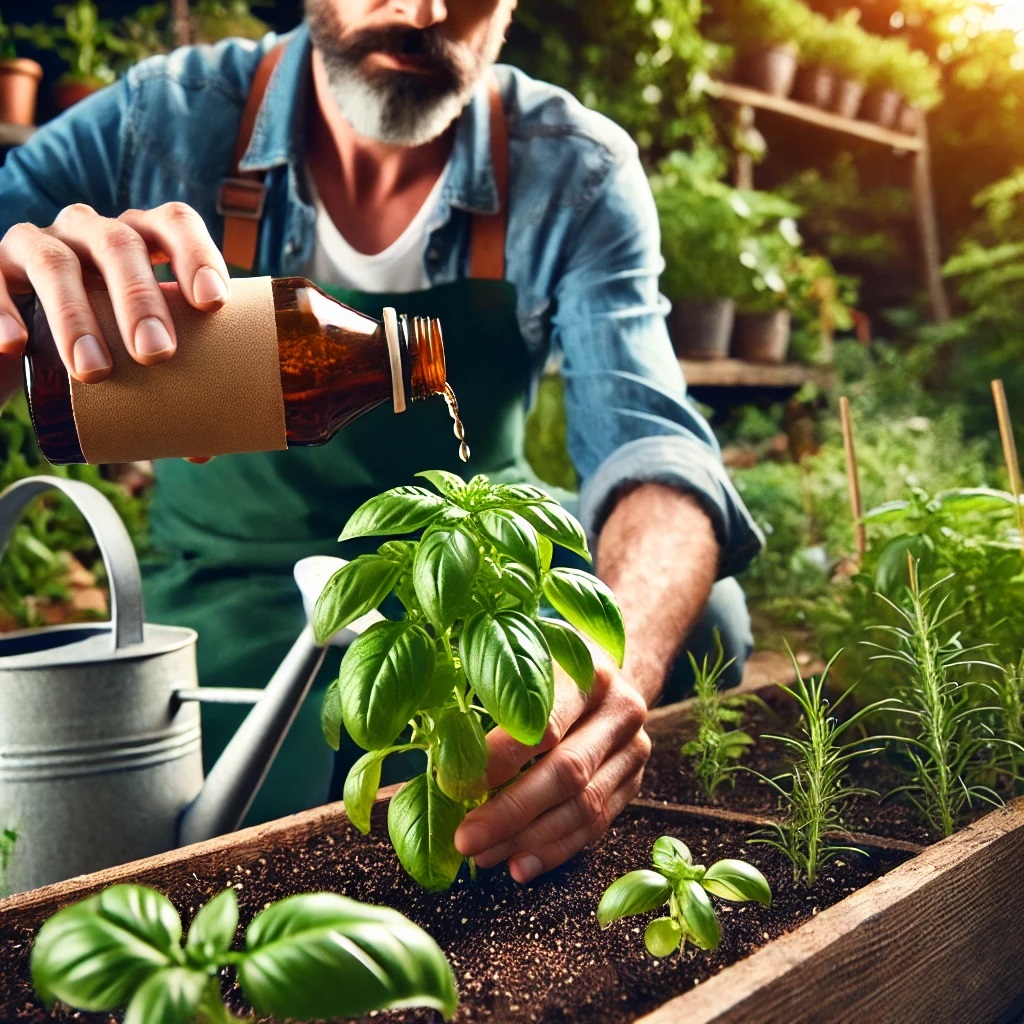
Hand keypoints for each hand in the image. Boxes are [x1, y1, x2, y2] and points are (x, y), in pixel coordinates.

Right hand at [0, 202, 230, 404]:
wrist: (16, 344)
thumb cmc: (98, 345)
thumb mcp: (132, 352)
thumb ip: (171, 386)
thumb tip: (208, 446)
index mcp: (138, 241)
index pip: (174, 223)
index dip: (196, 253)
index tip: (214, 304)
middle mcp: (88, 231)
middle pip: (120, 244)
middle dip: (141, 297)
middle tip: (157, 353)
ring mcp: (35, 244)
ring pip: (56, 262)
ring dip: (76, 316)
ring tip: (95, 371)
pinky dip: (4, 312)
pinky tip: (16, 344)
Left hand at [454, 649, 650, 882]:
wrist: (611, 670)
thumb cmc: (547, 662)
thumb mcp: (522, 655)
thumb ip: (488, 690)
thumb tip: (434, 744)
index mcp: (590, 669)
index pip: (544, 722)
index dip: (498, 759)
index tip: (454, 784)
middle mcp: (621, 709)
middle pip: (567, 771)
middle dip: (510, 812)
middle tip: (465, 839)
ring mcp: (635, 749)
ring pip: (584, 806)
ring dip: (529, 840)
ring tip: (483, 857)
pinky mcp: (634, 782)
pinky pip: (596, 826)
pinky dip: (555, 850)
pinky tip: (519, 865)